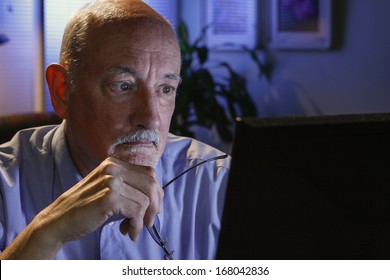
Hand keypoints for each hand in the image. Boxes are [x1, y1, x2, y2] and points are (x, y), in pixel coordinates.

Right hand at [39, 157, 162, 242]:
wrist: (58, 221)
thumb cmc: (86, 209)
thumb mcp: (109, 191)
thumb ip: (129, 189)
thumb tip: (156, 201)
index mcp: (114, 163)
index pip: (149, 173)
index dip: (157, 192)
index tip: (154, 209)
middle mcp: (113, 168)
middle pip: (151, 184)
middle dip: (155, 205)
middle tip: (149, 222)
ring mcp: (111, 181)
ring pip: (145, 200)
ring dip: (142, 220)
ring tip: (131, 229)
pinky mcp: (109, 197)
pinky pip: (137, 211)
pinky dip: (136, 225)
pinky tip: (128, 232)